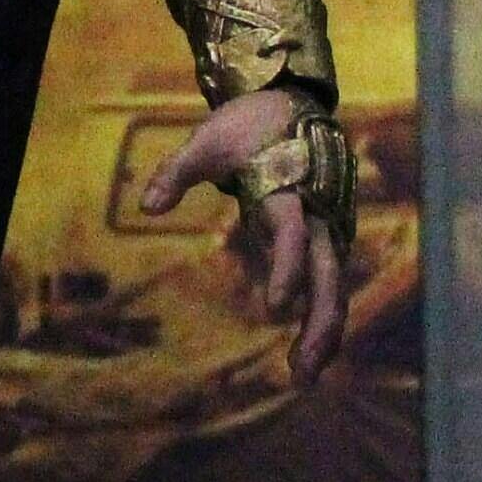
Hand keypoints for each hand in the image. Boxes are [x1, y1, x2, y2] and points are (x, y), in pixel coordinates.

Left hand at [142, 89, 349, 384]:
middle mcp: (320, 215)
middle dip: (318, 325)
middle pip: (329, 277)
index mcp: (290, 192)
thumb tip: (145, 207)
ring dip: (324, 333)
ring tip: (301, 377)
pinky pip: (331, 283)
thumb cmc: (246, 126)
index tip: (274, 308)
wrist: (293, 105)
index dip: (287, 270)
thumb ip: (176, 173)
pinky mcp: (330, 238)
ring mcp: (331, 229)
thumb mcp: (206, 141)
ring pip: (336, 287)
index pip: (292, 236)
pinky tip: (309, 352)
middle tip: (298, 372)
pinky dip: (324, 318)